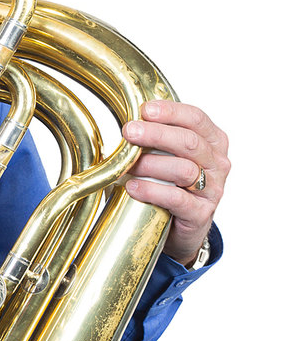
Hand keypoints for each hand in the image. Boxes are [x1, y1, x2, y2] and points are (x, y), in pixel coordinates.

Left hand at [121, 100, 229, 265]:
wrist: (181, 231)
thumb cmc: (170, 188)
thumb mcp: (166, 159)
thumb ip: (155, 142)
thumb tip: (124, 125)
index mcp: (212, 142)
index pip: (196, 119)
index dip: (171, 112)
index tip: (144, 109)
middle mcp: (217, 163)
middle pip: (190, 142)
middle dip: (157, 134)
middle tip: (129, 130)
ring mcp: (213, 189)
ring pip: (185, 169)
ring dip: (152, 164)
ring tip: (127, 165)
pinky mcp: (200, 213)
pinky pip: (177, 199)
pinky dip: (152, 191)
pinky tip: (132, 187)